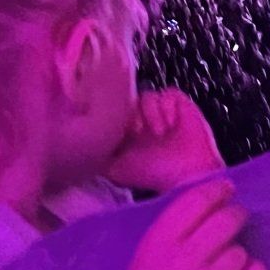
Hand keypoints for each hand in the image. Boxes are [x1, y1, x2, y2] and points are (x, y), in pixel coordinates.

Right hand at [92, 180, 267, 269]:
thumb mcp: (147, 254)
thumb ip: (176, 228)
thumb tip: (217, 195)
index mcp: (158, 244)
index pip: (197, 202)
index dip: (217, 190)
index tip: (227, 189)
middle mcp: (182, 263)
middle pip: (226, 221)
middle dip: (235, 216)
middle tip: (235, 219)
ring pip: (240, 252)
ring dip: (235, 255)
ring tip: (219, 269)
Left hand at [108, 89, 222, 192]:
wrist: (187, 174)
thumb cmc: (155, 175)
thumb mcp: (117, 169)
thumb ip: (98, 157)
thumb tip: (82, 149)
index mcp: (127, 131)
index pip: (113, 111)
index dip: (114, 117)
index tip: (121, 133)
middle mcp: (143, 119)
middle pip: (127, 100)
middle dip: (132, 114)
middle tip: (139, 132)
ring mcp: (161, 111)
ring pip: (145, 96)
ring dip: (151, 115)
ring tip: (160, 134)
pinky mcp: (178, 104)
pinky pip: (166, 94)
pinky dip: (167, 109)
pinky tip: (171, 126)